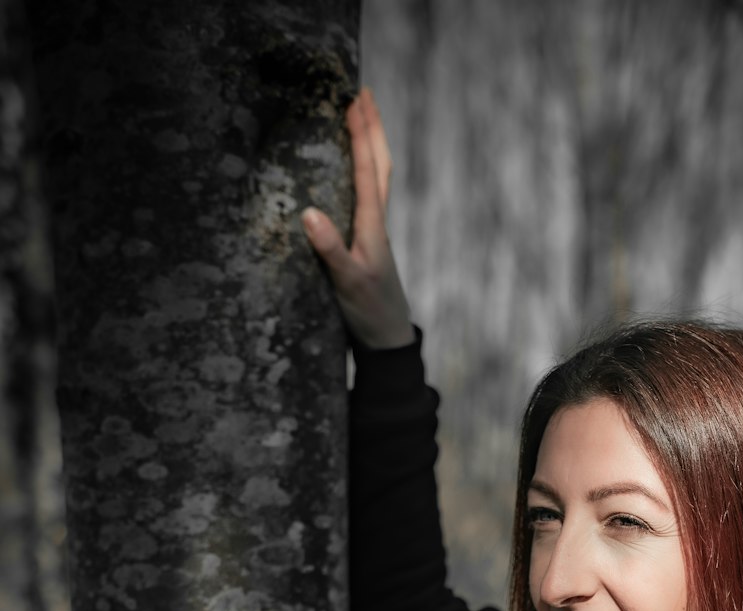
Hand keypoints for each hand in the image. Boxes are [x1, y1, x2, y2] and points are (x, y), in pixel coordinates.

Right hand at [303, 86, 414, 349]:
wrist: (387, 340)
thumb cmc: (368, 312)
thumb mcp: (347, 282)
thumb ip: (330, 249)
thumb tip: (309, 212)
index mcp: (372, 226)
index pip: (367, 170)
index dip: (361, 134)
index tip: (355, 99)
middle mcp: (377, 223)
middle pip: (379, 165)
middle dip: (372, 128)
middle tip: (363, 93)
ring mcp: (374, 232)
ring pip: (377, 178)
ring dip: (371, 145)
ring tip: (362, 119)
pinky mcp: (368, 243)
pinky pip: (368, 195)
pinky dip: (364, 171)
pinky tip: (355, 170)